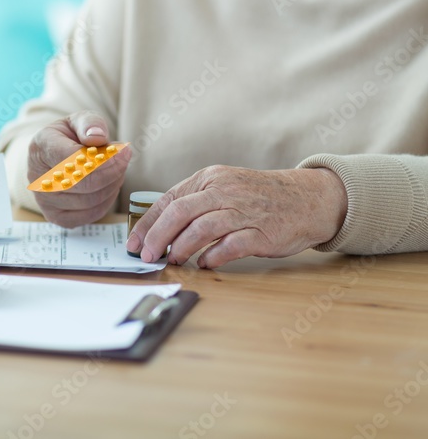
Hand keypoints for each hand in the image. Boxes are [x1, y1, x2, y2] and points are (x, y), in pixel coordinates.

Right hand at [28, 111, 131, 227]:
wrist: (54, 156)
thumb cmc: (68, 137)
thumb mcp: (78, 121)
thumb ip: (89, 123)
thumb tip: (97, 137)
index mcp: (40, 147)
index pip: (72, 159)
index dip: (102, 159)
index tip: (123, 152)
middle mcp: (36, 177)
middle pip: (83, 183)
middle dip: (111, 173)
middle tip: (124, 161)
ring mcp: (43, 200)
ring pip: (89, 201)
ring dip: (111, 186)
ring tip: (116, 171)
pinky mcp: (55, 216)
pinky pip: (89, 215)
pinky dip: (106, 202)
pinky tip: (108, 187)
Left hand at [127, 166, 347, 268]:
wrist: (307, 199)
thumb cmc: (258, 198)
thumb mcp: (224, 188)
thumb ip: (195, 204)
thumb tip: (159, 230)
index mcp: (210, 179)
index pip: (169, 200)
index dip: (148, 223)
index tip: (134, 243)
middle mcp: (224, 191)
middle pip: (180, 213)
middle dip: (158, 237)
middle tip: (148, 256)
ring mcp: (244, 211)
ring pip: (201, 229)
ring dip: (182, 247)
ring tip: (173, 259)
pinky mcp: (262, 232)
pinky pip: (230, 246)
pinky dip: (213, 257)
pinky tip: (205, 264)